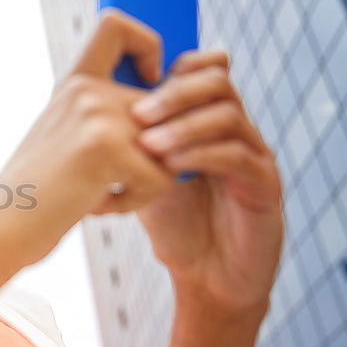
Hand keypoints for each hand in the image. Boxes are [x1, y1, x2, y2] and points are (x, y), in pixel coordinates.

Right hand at [0, 8, 179, 272]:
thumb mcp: (68, 142)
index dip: (147, 42)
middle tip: (107, 182)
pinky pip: (161, 179)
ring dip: (146, 184)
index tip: (149, 79)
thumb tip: (173, 110)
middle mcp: (85, 90)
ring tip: (97, 194)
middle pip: (168, 109)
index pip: (116, 24)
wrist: (0, 229)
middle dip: (156, 156)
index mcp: (74, 84)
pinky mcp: (104, 146)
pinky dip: (135, 203)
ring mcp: (95, 113)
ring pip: (171, 150)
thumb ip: (107, 118)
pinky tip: (96, 205)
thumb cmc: (39, 196)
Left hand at [129, 50, 284, 324]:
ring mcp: (255, 154)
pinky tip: (170, 169)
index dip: (167, 68)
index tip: (131, 87)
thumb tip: (81, 109)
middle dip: (173, 93)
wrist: (207, 278)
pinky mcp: (265, 184)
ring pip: (228, 114)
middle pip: (215, 80)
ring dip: (182, 126)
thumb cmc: (175, 227)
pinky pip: (239, 155)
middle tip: (137, 114)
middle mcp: (236, 130)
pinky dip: (200, 156)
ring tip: (147, 146)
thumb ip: (126, 142)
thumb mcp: (143, 175)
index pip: (196, 69)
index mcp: (207, 120)